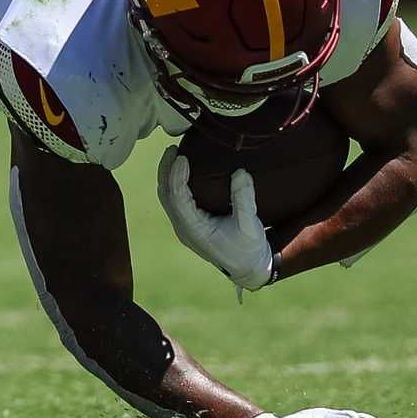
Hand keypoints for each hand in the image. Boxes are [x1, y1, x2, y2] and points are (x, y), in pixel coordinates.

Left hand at [156, 145, 273, 290]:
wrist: (249, 268)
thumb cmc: (249, 249)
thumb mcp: (250, 225)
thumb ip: (244, 199)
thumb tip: (240, 172)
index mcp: (194, 230)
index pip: (177, 198)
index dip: (176, 176)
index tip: (181, 156)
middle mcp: (184, 228)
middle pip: (166, 195)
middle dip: (166, 170)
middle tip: (172, 148)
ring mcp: (184, 227)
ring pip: (167, 197)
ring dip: (168, 176)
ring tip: (174, 154)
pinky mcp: (189, 224)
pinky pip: (175, 200)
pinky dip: (175, 183)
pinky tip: (182, 169)